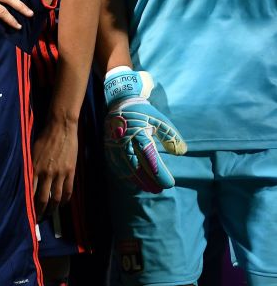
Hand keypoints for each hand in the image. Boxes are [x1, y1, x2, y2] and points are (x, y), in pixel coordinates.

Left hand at [31, 118, 76, 217]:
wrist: (60, 127)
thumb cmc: (43, 137)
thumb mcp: (31, 151)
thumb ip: (30, 166)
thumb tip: (25, 179)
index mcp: (34, 167)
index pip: (29, 191)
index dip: (28, 204)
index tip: (25, 212)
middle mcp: (46, 173)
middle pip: (42, 199)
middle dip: (39, 211)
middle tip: (36, 219)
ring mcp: (59, 173)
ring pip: (56, 198)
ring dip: (52, 209)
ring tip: (49, 214)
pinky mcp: (70, 172)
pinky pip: (68, 191)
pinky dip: (65, 201)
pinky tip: (62, 205)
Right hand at [103, 67, 186, 192]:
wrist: (119, 101)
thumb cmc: (142, 110)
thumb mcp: (160, 119)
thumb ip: (171, 136)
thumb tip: (182, 152)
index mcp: (139, 134)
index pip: (150, 159)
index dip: (160, 173)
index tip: (169, 183)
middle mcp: (125, 141)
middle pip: (137, 167)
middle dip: (149, 180)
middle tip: (159, 189)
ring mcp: (114, 144)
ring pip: (125, 168)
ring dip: (137, 180)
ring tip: (148, 188)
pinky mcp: (108, 146)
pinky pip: (114, 164)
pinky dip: (122, 175)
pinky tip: (130, 181)